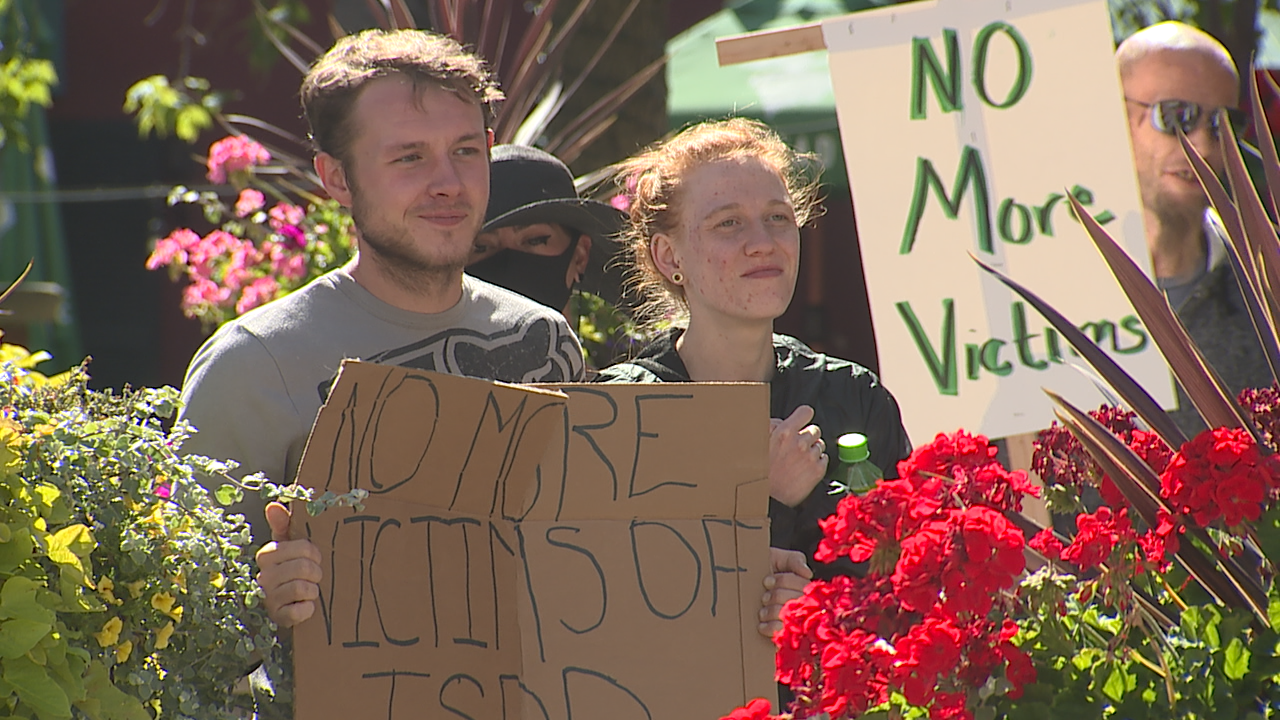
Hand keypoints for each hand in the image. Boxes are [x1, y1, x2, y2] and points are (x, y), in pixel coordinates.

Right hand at [255, 502, 321, 627]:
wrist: (292, 602)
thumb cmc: (293, 567)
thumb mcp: (289, 544)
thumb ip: (284, 524)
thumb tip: (273, 505)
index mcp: (267, 555)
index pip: (303, 548)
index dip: (315, 554)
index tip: (314, 558)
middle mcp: (264, 576)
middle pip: (304, 568)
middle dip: (316, 573)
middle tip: (314, 576)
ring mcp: (269, 599)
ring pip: (303, 588)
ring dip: (313, 590)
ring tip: (309, 590)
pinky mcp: (278, 618)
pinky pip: (299, 611)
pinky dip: (308, 609)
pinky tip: (306, 605)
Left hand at [759, 547, 811, 637]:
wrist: (740, 572)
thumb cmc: (761, 566)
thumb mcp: (778, 557)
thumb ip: (795, 560)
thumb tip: (807, 573)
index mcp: (803, 587)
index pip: (803, 585)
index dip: (784, 582)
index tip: (767, 580)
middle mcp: (801, 604)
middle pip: (796, 602)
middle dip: (777, 596)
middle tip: (764, 595)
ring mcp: (791, 621)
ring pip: (789, 618)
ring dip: (772, 612)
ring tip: (762, 610)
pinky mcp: (782, 635)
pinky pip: (781, 634)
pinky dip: (770, 628)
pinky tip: (761, 624)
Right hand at [769, 405, 827, 506]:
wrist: (765, 497)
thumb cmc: (759, 471)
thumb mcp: (760, 443)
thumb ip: (772, 427)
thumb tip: (781, 422)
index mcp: (785, 432)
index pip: (806, 412)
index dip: (803, 417)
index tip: (801, 421)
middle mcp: (800, 442)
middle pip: (815, 430)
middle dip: (807, 436)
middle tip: (797, 447)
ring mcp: (810, 457)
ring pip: (820, 445)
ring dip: (812, 450)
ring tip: (798, 460)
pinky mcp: (818, 470)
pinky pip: (824, 459)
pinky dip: (817, 462)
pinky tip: (804, 468)